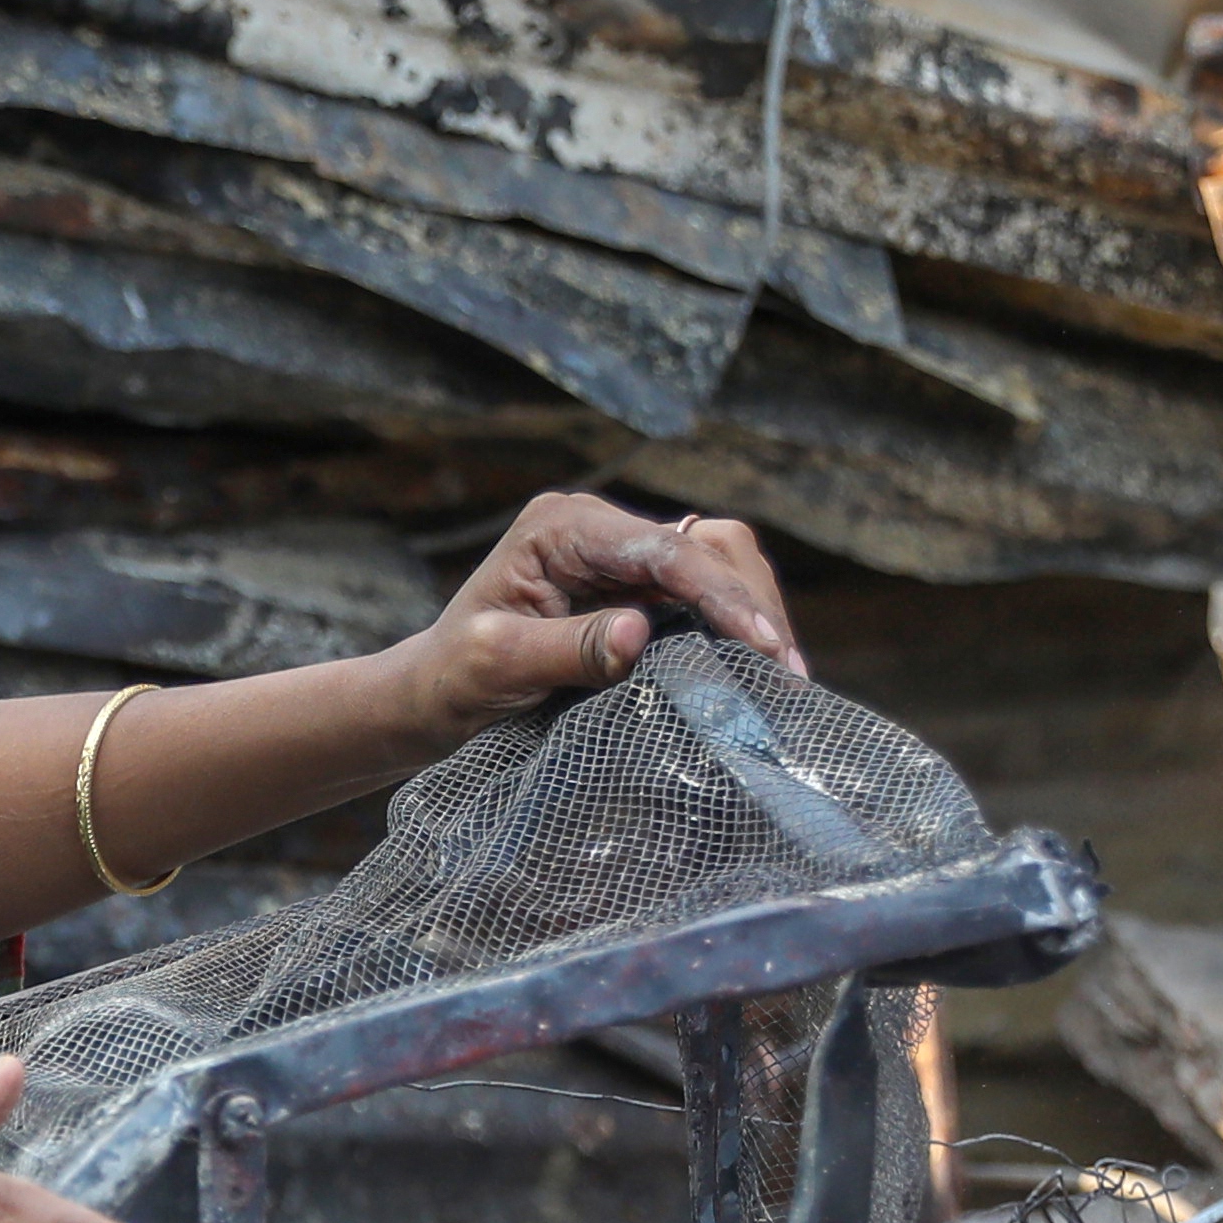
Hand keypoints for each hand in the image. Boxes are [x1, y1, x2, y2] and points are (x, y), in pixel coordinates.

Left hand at [375, 493, 804, 745]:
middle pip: (707, 544)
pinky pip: (705, 596)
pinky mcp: (639, 588)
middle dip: (751, 603)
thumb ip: (564, 648)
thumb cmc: (452, 678)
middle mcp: (600, 529)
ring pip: (719, 564)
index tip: (764, 644)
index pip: (662, 550)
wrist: (434, 694)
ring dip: (754, 615)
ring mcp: (623, 556)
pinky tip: (756, 674)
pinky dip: (736, 630)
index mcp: (563, 528)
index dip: (720, 596)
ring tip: (784, 679)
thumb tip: (639, 634)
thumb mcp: (494, 665)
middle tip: (787, 672)